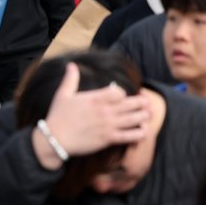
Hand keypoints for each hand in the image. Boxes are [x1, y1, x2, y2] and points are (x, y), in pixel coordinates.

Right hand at [32, 63, 151, 167]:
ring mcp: (108, 125)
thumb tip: (71, 65)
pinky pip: (128, 136)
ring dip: (143, 116)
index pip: (118, 92)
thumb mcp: (63, 94)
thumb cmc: (58, 116)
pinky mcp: (108, 139)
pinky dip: (138, 133)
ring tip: (150, 114)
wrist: (55, 138)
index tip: (124, 95)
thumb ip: (70, 79)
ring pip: (132, 119)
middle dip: (140, 102)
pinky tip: (144, 132)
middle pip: (129, 104)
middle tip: (147, 102)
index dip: (123, 93)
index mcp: (95, 98)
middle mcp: (105, 110)